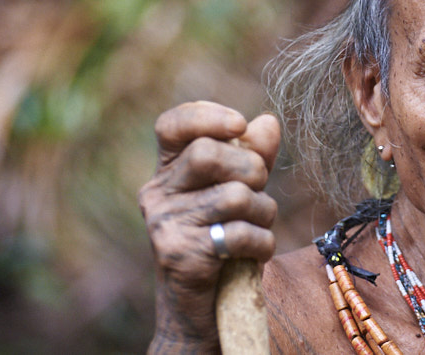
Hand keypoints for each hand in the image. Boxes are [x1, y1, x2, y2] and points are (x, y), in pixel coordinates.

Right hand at [139, 101, 279, 352]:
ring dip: (264, 212)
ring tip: (258, 227)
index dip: (207, 114)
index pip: (171, 124)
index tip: (240, 125)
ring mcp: (164, 225)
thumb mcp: (240, 195)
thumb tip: (267, 121)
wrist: (201, 311)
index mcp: (167, 172)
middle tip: (258, 193)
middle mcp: (157, 194)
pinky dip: (262, 243)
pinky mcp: (179, 255)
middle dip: (252, 169)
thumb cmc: (223, 244)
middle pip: (208, 153)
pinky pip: (239, 233)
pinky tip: (256, 253)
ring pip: (234, 195)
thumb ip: (253, 158)